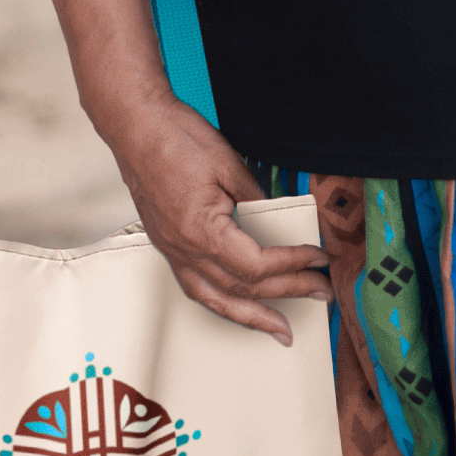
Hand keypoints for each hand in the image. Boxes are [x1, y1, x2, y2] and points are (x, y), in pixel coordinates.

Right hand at [110, 97, 331, 344]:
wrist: (134, 125)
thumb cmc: (175, 137)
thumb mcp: (230, 165)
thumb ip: (257, 201)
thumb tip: (278, 223)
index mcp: (202, 232)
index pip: (258, 265)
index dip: (294, 265)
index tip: (318, 259)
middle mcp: (184, 250)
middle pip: (244, 288)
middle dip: (288, 293)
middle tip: (321, 295)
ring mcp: (173, 251)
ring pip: (216, 300)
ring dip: (252, 318)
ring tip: (281, 330)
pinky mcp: (168, 246)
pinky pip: (197, 288)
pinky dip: (223, 303)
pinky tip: (240, 307)